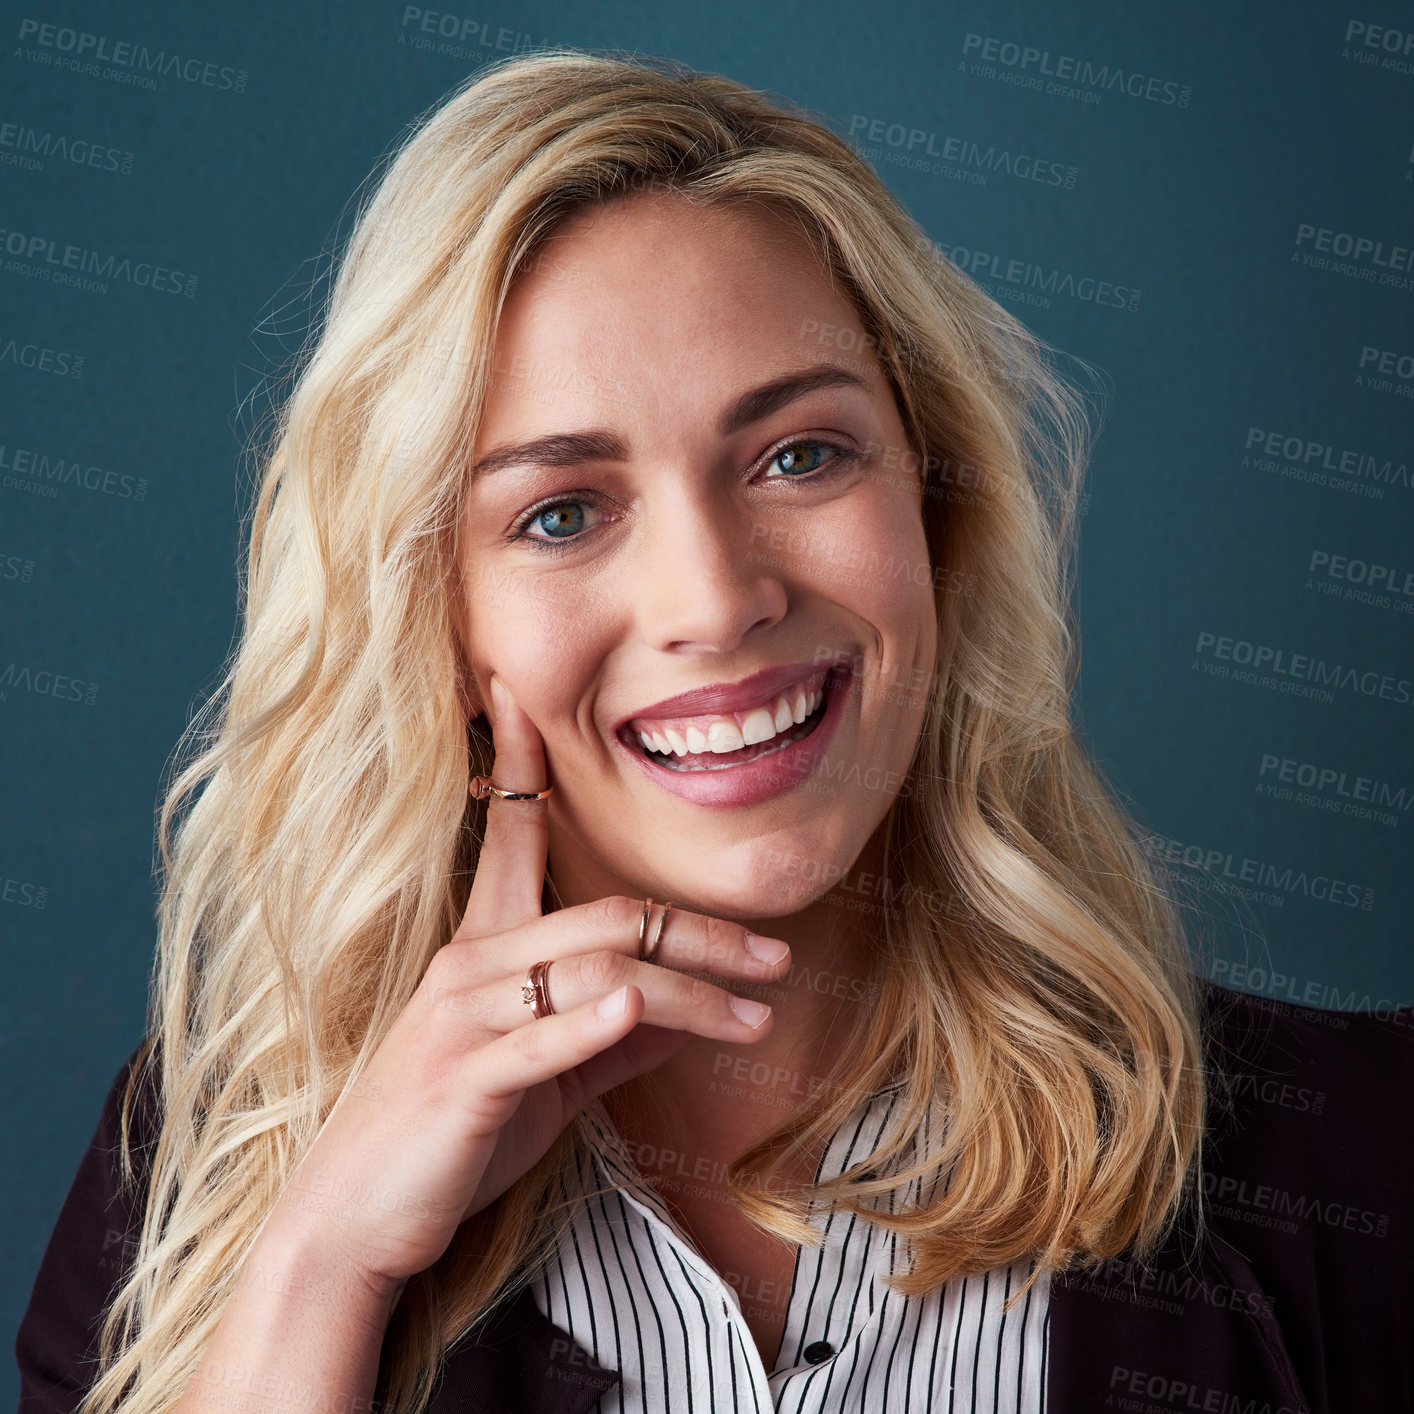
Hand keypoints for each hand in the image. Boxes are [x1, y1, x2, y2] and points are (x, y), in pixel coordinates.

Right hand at [270, 675, 791, 1287]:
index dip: (519, 758)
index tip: (519, 688)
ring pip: (597, 973)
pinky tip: (639, 1008)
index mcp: (484, 948)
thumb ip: (611, 1037)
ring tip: (757, 1017)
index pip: (511, 832)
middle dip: (701, 933)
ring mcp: (464, 1018)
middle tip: (777, 957)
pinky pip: (538, 1038)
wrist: (358, 1217)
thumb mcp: (546, 1078)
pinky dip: (591, 1021)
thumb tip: (686, 1013)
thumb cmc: (452, 1136)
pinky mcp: (464, 1077)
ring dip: (689, 993)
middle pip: (607, 917)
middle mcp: (470, 964)